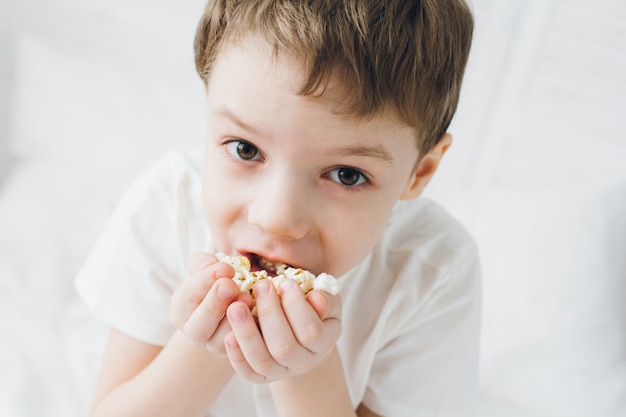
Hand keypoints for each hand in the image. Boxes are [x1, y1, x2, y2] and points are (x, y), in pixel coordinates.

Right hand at [170, 252, 253, 355]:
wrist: (234, 301)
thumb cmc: (217, 280)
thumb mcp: (206, 267)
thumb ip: (204, 263)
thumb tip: (213, 267)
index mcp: (182, 309)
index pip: (187, 298)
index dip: (205, 282)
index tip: (226, 268)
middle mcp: (194, 332)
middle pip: (198, 327)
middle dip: (214, 305)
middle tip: (230, 286)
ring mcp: (215, 346)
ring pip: (219, 342)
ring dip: (234, 321)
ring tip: (248, 299)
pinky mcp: (236, 354)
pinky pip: (241, 351)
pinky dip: (250, 333)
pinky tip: (260, 314)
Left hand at [223, 277, 341, 383]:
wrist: (303, 337)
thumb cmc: (313, 310)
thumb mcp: (325, 300)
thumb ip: (324, 298)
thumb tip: (315, 297)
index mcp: (324, 342)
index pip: (311, 331)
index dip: (297, 307)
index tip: (286, 282)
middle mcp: (303, 361)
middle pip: (284, 347)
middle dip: (270, 314)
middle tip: (261, 285)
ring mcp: (281, 371)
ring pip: (263, 361)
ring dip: (247, 333)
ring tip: (236, 307)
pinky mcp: (261, 376)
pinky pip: (248, 371)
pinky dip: (237, 355)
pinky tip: (228, 334)